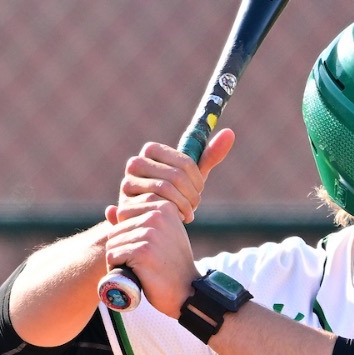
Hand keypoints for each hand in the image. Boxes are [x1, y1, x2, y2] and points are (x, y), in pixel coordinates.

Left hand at [103, 201, 198, 317]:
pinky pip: (113, 256)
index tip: (146, 246)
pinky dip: (117, 269)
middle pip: (116, 228)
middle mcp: (157, 216)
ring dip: (119, 259)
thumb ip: (136, 219)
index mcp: (163, 206)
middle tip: (141, 261)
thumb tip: (109, 209)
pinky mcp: (142, 251)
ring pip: (112, 243)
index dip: (128, 232)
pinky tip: (132, 274)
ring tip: (137, 268)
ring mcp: (150, 233)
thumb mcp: (160, 234)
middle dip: (122, 247)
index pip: (124, 212)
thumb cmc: (171, 262)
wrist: (186, 289)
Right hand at [106, 129, 235, 225]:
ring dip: (183, 206)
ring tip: (188, 214)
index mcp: (151, 150)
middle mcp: (134, 164)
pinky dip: (171, 216)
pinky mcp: (124, 206)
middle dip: (191, 195)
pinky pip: (155, 209)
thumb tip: (230, 133)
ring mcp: (126, 184)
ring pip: (165, 192)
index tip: (200, 190)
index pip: (184, 161)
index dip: (197, 179)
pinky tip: (174, 221)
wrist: (151, 221)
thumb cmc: (176, 193)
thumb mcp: (193, 176)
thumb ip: (210, 155)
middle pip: (175, 176)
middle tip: (194, 206)